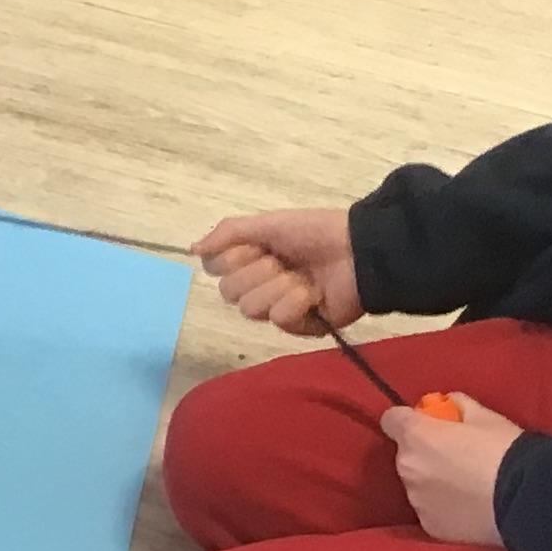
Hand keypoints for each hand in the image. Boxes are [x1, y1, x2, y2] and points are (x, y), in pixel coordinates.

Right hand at [198, 208, 362, 334]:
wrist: (359, 251)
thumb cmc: (316, 233)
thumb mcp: (269, 223)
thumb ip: (229, 233)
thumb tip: (192, 249)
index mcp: (251, 259)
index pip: (215, 269)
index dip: (231, 258)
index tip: (255, 246)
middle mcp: (260, 284)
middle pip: (228, 292)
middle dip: (255, 273)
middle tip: (280, 262)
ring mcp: (279, 307)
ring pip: (250, 308)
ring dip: (277, 287)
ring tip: (301, 278)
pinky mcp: (299, 326)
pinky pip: (278, 319)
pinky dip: (295, 303)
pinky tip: (313, 294)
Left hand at [383, 393, 522, 546]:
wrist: (527, 499)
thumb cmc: (505, 450)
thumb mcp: (484, 416)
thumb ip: (457, 405)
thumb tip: (449, 404)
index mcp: (415, 436)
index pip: (391, 420)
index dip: (408, 421)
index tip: (427, 426)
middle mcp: (407, 467)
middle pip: (406, 455)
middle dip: (424, 453)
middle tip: (456, 459)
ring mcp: (417, 500)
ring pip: (417, 485)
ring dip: (433, 482)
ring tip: (466, 488)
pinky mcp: (430, 526)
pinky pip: (431, 511)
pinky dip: (444, 508)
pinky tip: (469, 508)